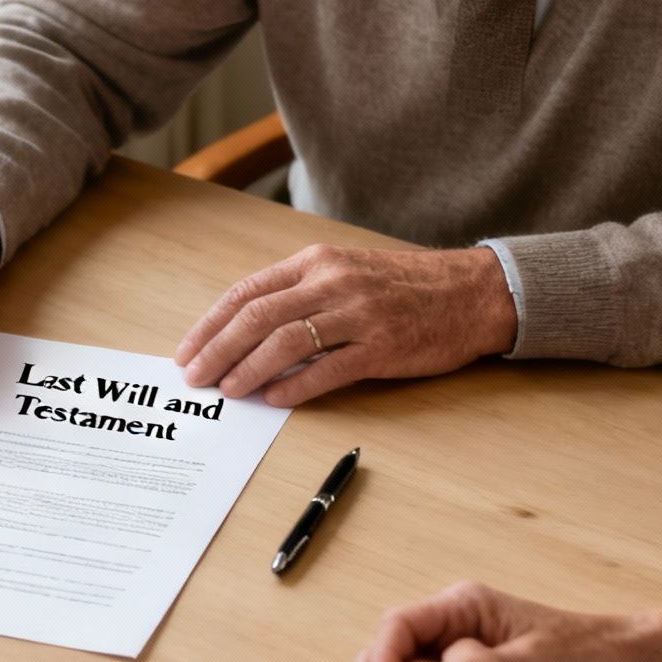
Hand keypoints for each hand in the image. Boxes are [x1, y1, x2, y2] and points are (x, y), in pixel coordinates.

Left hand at [173, 243, 516, 406]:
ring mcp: (358, 314)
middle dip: (216, 350)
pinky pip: (328, 369)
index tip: (187, 350)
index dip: (210, 324)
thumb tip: (247, 334)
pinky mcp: (383, 347)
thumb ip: (300, 294)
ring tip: (227, 390)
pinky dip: (295, 386)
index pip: (247, 292)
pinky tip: (274, 399)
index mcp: (317, 262)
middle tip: (194, 377)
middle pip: (257, 317)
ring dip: (248, 370)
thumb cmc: (406, 286)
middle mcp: (332, 282)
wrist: (474, 291)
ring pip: (285, 342)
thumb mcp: (346, 271)